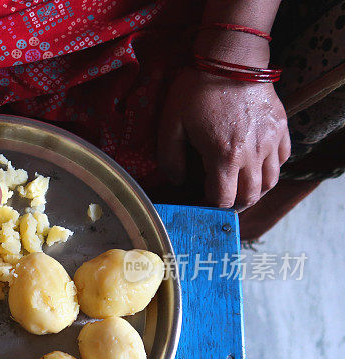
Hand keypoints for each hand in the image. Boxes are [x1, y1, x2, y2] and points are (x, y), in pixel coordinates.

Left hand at [158, 69, 290, 209]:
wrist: (230, 58)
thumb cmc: (196, 90)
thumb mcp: (171, 125)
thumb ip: (169, 158)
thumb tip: (177, 180)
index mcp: (224, 156)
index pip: (223, 200)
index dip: (210, 207)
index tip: (200, 202)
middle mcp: (253, 154)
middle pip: (250, 196)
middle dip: (234, 205)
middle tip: (220, 201)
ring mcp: (271, 141)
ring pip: (270, 181)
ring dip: (254, 191)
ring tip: (238, 188)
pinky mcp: (281, 127)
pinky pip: (283, 159)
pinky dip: (271, 169)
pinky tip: (255, 165)